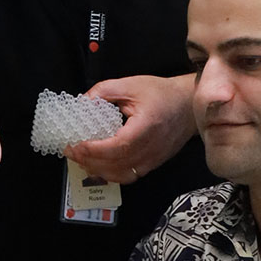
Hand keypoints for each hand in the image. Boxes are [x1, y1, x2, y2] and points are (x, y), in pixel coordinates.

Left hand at [64, 75, 195, 183]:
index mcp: (147, 126)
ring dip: (99, 170)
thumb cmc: (161, 93)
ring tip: (81, 159)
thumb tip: (81, 103)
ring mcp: (155, 159)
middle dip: (89, 161)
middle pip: (118, 164)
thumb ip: (103, 92)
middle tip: (70, 151)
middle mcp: (153, 148)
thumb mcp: (130, 85)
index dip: (95, 149)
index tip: (75, 144)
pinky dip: (111, 174)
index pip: (119, 146)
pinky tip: (98, 165)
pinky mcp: (154, 164)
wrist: (189, 104)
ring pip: (123, 175)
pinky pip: (130, 176)